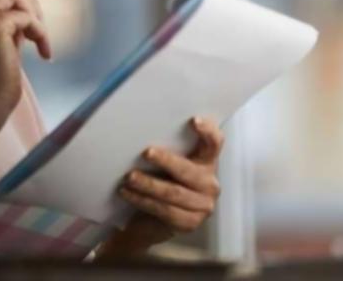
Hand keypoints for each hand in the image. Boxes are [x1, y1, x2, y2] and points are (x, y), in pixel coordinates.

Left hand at [99, 116, 224, 258]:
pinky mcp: (190, 223)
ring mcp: (203, 206)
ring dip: (148, 184)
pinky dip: (143, 201)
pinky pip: (165, 210)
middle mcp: (210, 183)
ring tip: (129, 177)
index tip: (193, 120)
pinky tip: (127, 193)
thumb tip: (145, 129)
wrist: (154, 221)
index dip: (208, 131)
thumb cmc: (162, 182)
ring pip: (173, 193)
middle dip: (166, 161)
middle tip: (146, 152)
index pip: (214, 143)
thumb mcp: (167, 163)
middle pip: (188, 170)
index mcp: (207, 161)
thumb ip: (168, 148)